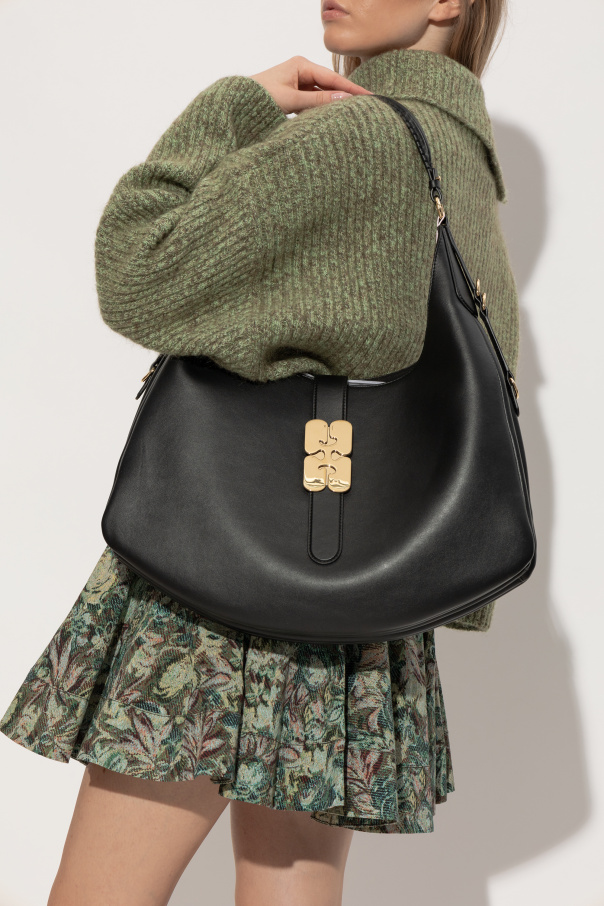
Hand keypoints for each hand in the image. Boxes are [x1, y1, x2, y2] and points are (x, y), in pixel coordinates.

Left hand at [250, 55, 373, 114]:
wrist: (236, 105)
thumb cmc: (258, 98)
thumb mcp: (290, 100)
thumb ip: (317, 101)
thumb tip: (343, 100)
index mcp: (301, 65)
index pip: (333, 78)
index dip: (352, 88)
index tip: (369, 96)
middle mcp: (301, 71)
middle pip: (330, 85)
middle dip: (346, 96)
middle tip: (368, 106)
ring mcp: (297, 84)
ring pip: (322, 95)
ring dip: (334, 104)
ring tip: (354, 114)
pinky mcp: (293, 96)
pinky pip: (313, 103)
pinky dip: (321, 110)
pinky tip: (333, 118)